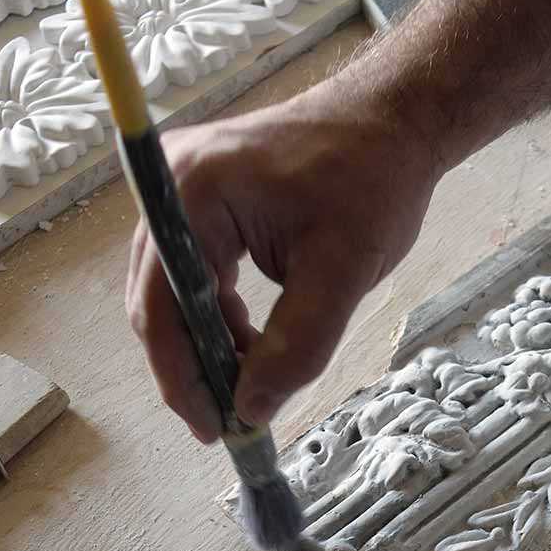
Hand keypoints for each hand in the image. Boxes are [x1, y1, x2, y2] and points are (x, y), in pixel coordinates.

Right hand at [125, 85, 438, 441]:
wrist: (393, 121)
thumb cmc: (373, 179)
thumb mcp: (343, 273)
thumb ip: (297, 347)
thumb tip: (251, 409)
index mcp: (194, 192)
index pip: (162, 305)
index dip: (181, 377)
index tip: (212, 429)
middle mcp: (171, 184)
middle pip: (156, 300)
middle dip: (191, 366)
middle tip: (228, 421)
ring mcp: (182, 188)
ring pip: (172, 292)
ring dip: (207, 343)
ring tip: (249, 386)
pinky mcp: (203, 199)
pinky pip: (192, 272)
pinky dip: (217, 315)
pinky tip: (252, 345)